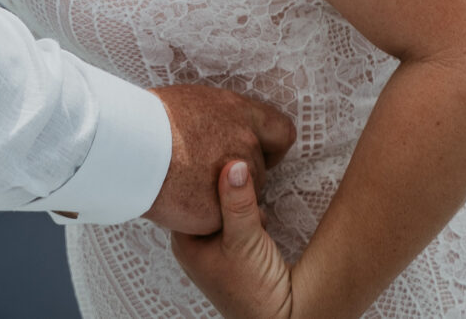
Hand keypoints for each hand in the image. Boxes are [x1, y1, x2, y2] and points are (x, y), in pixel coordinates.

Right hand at [143, 85, 296, 234]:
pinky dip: (205, 217)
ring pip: (241, 199)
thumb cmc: (150, 118)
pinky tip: (183, 204)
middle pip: (257, 171)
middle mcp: (246, 145)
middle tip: (203, 171)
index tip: (255, 152)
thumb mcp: (195, 101)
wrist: (128, 146)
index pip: (282, 133)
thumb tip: (220, 125)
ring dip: (222, 197)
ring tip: (188, 186)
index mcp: (242, 114)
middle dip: (237, 176)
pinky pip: (221, 221)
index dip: (271, 147)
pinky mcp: (219, 212)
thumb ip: (220, 117)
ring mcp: (235, 181)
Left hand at [170, 158, 296, 318]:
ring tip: (254, 209)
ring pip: (222, 206)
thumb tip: (234, 164)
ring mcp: (213, 246)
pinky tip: (258, 217)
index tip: (224, 163)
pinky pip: (235, 218)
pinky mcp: (233, 248)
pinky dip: (247, 212)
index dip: (206, 176)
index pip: (186, 192)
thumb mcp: (245, 240)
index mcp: (184, 240)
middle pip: (204, 197)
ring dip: (239, 200)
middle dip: (225, 188)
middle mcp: (194, 242)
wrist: (280, 318)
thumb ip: (238, 202)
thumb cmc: (254, 289)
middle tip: (245, 187)